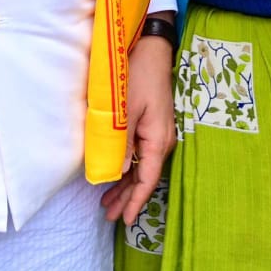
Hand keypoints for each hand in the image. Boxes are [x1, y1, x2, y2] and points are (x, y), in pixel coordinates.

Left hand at [102, 32, 176, 224]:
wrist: (151, 50)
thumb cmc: (138, 76)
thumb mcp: (126, 110)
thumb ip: (121, 141)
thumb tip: (116, 170)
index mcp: (157, 140)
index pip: (147, 180)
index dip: (136, 201)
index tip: (125, 219)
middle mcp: (161, 141)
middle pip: (144, 177)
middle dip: (127, 198)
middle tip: (109, 216)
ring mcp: (158, 134)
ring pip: (141, 167)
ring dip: (126, 184)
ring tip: (108, 203)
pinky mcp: (152, 125)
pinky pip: (141, 154)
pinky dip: (128, 168)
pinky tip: (118, 174)